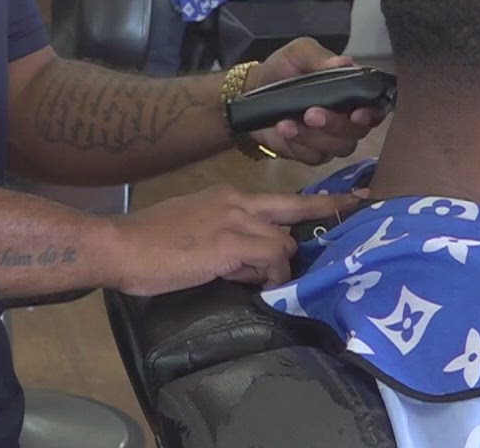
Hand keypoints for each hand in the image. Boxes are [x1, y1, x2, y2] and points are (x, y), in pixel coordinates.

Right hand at [103, 185, 358, 293]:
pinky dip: (268, 276)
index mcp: (228, 196)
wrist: (119, 245)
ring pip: (283, 242)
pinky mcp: (229, 243)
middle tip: (360, 205)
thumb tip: (248, 261)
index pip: (279, 198)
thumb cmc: (149, 244)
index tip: (346, 197)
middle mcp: (237, 201)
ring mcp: (234, 220)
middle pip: (295, 205)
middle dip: (329, 209)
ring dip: (277, 267)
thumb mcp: (194, 229)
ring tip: (249, 279)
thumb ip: (226, 236)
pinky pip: (270, 259)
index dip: (314, 201)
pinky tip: (247, 283)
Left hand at [247, 39, 386, 164]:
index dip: (372, 114)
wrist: (253, 89)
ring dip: (314, 136)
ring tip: (290, 121)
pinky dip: (299, 144)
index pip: (376, 108)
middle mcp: (348, 118)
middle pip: (358, 132)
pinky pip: (315, 157)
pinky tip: (284, 129)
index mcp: (352, 92)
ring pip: (338, 148)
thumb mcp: (299, 53)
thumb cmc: (283, 68)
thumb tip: (343, 62)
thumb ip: (320, 58)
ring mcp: (331, 139)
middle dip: (336, 125)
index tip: (357, 113)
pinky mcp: (312, 153)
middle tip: (311, 113)